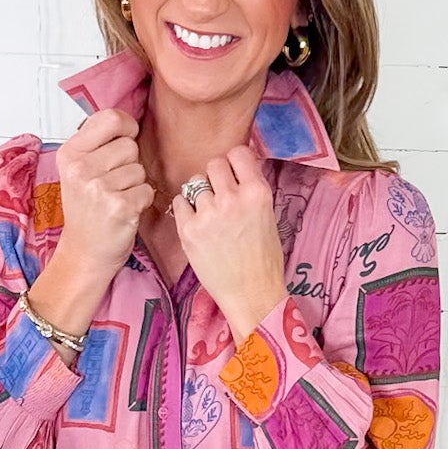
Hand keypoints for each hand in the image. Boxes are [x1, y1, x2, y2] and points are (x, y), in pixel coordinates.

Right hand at [51, 107, 155, 287]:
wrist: (85, 253)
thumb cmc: (87, 211)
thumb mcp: (78, 171)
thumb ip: (97, 143)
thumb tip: (127, 120)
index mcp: (70, 153)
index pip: (110, 118)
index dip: (127, 127)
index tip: (125, 138)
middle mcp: (81, 169)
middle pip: (129, 145)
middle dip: (129, 163)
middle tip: (113, 183)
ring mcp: (99, 188)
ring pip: (140, 169)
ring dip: (135, 184)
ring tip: (117, 198)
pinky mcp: (119, 207)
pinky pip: (147, 190)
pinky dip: (142, 201)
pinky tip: (125, 210)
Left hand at [169, 146, 286, 345]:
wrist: (252, 295)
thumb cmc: (263, 259)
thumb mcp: (268, 216)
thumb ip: (250, 191)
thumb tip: (233, 170)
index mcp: (257, 193)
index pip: (238, 153)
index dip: (234, 163)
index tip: (233, 175)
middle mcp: (233, 199)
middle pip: (214, 164)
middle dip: (216, 178)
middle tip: (220, 198)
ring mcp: (208, 214)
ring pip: (195, 183)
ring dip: (200, 195)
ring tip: (210, 217)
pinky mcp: (189, 230)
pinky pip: (179, 202)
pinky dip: (186, 210)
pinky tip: (198, 225)